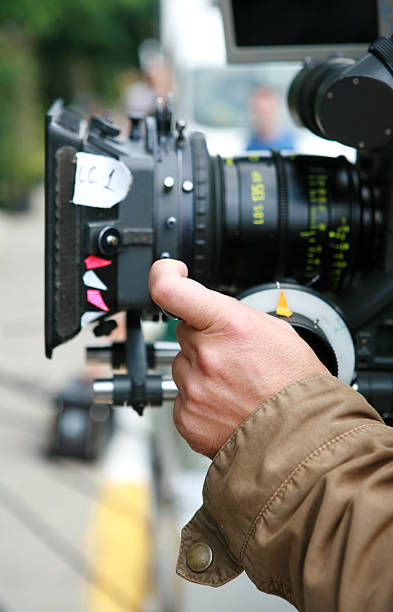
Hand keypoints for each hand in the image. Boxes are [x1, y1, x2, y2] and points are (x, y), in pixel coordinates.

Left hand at [149, 259, 328, 458]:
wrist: (302, 439)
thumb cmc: (296, 387)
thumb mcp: (277, 332)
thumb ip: (235, 316)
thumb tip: (212, 311)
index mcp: (228, 325)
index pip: (170, 290)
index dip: (163, 275)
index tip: (169, 275)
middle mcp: (206, 355)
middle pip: (184, 333)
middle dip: (203, 340)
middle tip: (233, 358)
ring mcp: (193, 388)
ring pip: (183, 367)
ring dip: (201, 372)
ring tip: (234, 387)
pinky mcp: (186, 417)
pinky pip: (182, 398)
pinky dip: (199, 401)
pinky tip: (226, 406)